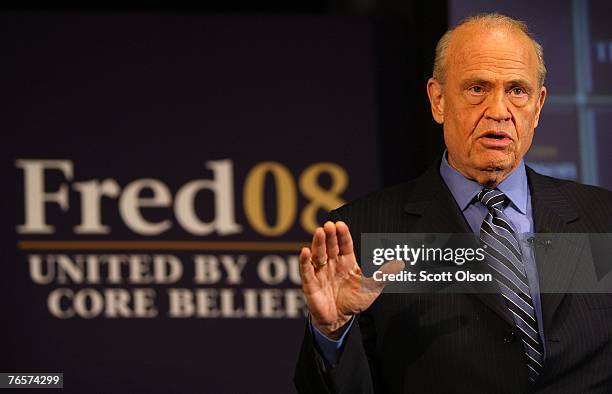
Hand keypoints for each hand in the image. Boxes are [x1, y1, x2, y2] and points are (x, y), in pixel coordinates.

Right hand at [299, 221, 403, 338]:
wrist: (339, 319)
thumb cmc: (354, 301)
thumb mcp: (372, 288)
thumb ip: (384, 275)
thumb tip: (400, 264)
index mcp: (346, 261)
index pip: (344, 244)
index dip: (342, 235)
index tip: (341, 225)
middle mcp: (332, 263)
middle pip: (330, 246)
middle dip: (330, 235)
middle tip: (329, 225)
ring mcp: (320, 272)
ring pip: (318, 254)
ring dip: (318, 243)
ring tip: (320, 232)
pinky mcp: (310, 283)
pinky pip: (306, 270)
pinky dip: (304, 261)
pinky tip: (305, 252)